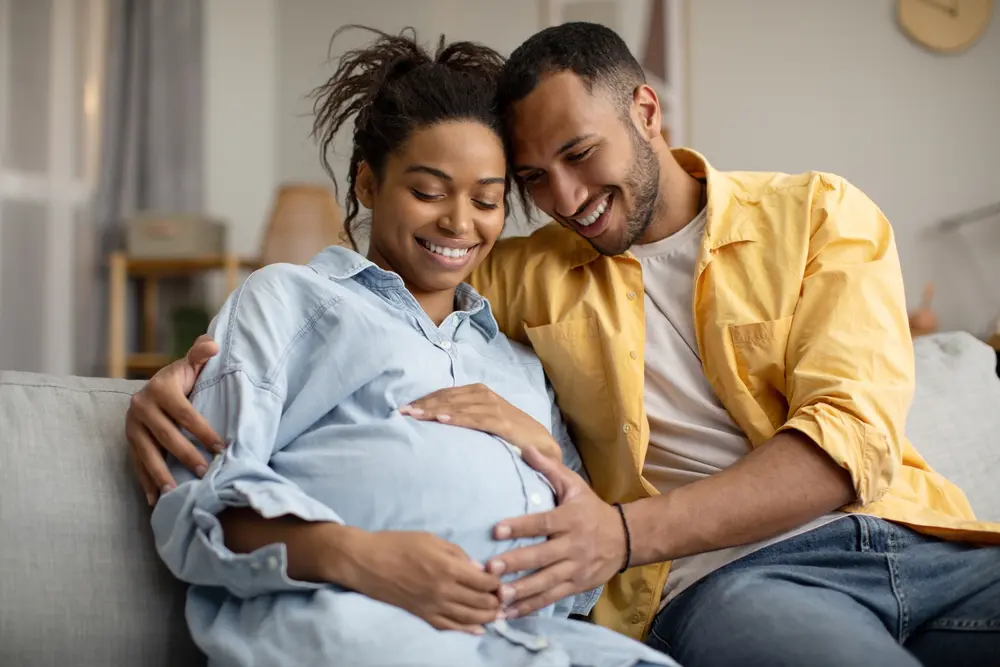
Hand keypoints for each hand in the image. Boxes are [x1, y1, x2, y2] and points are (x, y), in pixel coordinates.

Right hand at [126, 335, 222, 504]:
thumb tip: (213, 346)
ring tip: (175, 492)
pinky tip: (155, 499)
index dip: (203, 430)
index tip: (221, 447)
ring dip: (161, 474)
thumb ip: (201, 354)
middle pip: (166, 436)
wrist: (156, 387)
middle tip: (206, 472)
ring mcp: (132, 426)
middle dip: (186, 455)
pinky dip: (145, 482)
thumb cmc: (182, 379)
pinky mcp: (128, 441)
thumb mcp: (191, 365)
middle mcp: (141, 406)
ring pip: (147, 453)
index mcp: (159, 388)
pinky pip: (136, 463)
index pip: (184, 413)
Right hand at [342, 530, 502, 633]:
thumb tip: (479, 569)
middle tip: (504, 597)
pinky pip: (450, 627)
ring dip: (487, 617)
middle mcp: (444, 591)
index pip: (484, 582)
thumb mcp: (431, 539)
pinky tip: (478, 630)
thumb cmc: (397, 544)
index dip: (497, 582)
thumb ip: (458, 554)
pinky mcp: (423, 615)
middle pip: (481, 602)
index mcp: (448, 568)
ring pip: (469, 618)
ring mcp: (433, 606)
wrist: (366, 562)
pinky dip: (467, 630)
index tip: (502, 580)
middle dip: (496, 601)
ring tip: (497, 613)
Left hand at [399, 384, 562, 462]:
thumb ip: (464, 416)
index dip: (423, 400)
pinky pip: (475, 419)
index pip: (444, 394)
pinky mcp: (502, 423)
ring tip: (415, 415)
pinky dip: (458, 418)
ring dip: (434, 410)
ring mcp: (494, 408)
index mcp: (478, 392)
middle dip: (423, 405)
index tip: (402, 409)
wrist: (541, 444)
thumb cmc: (508, 433)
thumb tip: (433, 421)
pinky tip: (442, 420)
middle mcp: (484, 395)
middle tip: (401, 413)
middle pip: (447, 398)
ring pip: (458, 406)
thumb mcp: (483, 420)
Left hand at [486, 447, 625, 617]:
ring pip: (546, 582)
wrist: (625, 538)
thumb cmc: (590, 508)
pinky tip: (509, 614)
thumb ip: (549, 468)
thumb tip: (525, 448)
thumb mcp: (574, 485)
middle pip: (542, 556)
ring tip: (498, 597)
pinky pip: (551, 598)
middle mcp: (573, 545)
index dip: (519, 526)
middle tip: (489, 570)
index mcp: (570, 519)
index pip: (542, 523)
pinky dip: (530, 607)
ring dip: (521, 592)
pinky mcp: (576, 586)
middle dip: (515, 564)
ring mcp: (575, 569)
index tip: (496, 530)